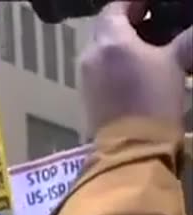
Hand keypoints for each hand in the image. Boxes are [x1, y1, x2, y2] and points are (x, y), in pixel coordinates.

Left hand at [80, 1, 192, 133]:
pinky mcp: (87, 96)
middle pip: (105, 28)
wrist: (131, 147)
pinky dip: (116, 62)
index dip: (134, 3)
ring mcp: (85, 77)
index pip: (115, 8)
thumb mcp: (177, 63)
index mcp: (109, 41)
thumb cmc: (154, 100)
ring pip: (102, 49)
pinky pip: (100, 69)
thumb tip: (190, 35)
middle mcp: (91, 55)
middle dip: (129, 22)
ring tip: (150, 45)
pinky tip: (137, 68)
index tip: (152, 4)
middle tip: (154, 21)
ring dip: (122, 44)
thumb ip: (186, 41)